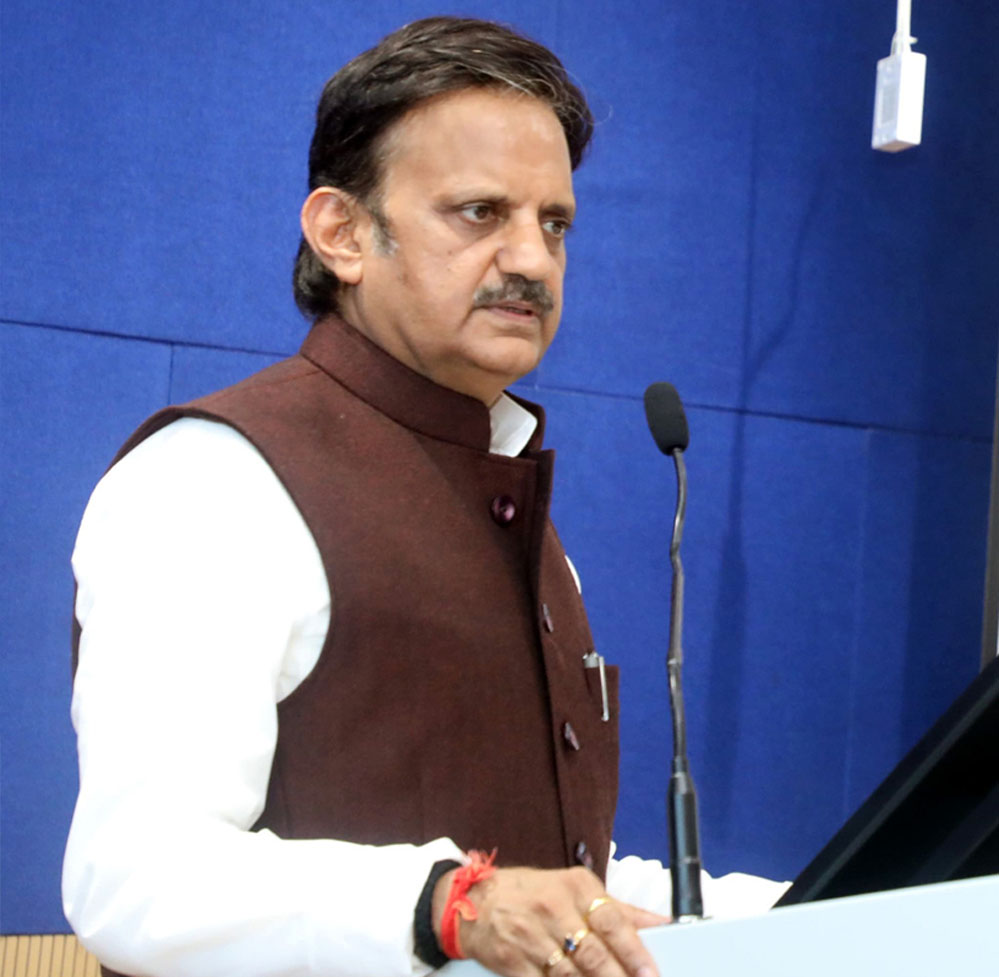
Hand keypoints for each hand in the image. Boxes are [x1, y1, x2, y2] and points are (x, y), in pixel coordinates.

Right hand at [433, 865, 667, 976]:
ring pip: (572, 975)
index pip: (611, 920)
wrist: (474, 902)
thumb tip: (660, 925)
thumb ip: (618, 909)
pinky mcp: (513, 961)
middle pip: (594, 953)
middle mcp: (552, 908)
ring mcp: (530, 936)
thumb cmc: (531, 894)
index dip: (634, 950)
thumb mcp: (573, 888)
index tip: (651, 972)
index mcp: (574, 886)